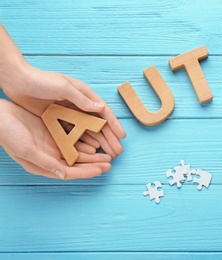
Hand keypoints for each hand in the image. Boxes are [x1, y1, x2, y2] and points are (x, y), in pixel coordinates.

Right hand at [0, 99, 111, 179]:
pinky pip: (72, 138)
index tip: (102, 170)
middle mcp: (50, 157)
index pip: (70, 172)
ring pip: (77, 151)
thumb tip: (64, 174)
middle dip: (94, 164)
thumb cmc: (8, 133)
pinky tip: (95, 138)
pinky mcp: (53, 132)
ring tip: (107, 153)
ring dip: (91, 153)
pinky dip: (84, 140)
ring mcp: (52, 145)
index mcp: (43, 165)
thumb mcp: (26, 149)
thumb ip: (46, 162)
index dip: (87, 172)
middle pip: (77, 163)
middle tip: (110, 162)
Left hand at [1, 63, 125, 157]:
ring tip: (107, 154)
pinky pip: (73, 134)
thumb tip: (101, 108)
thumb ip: (82, 99)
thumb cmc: (41, 80)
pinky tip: (89, 152)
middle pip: (98, 124)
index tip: (122, 136)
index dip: (114, 124)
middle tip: (118, 151)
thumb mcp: (63, 87)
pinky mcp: (58, 120)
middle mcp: (79, 105)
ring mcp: (69, 114)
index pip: (103, 112)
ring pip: (88, 131)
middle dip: (109, 138)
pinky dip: (82, 143)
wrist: (16, 81)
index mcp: (84, 94)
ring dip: (98, 143)